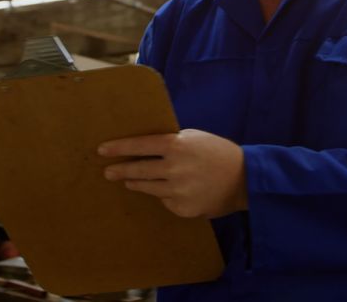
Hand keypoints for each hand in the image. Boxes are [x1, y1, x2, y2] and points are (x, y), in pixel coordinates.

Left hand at [98, 129, 247, 218]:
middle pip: (137, 169)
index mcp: (177, 145)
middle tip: (107, 172)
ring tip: (129, 180)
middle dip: (119, 170)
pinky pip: (165, 201)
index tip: (102, 150)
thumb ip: (171, 142)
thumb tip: (144, 146)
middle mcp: (174, 168)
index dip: (119, 148)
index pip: (140, 145)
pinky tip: (172, 190)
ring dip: (136, 183)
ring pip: (147, 187)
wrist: (244, 179)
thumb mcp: (194, 137)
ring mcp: (178, 190)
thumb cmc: (218, 152)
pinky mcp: (183, 208)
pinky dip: (164, 195)